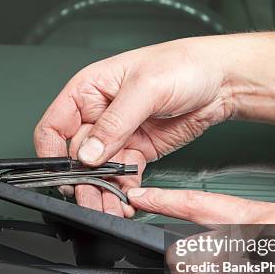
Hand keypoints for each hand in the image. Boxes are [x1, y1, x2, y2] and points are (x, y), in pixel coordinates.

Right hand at [34, 38, 233, 216]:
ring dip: (102, 192)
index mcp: (88, 91)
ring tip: (110, 208)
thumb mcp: (145, 88)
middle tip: (91, 200)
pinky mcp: (137, 151)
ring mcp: (118, 135)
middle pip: (76, 157)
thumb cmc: (183, 65)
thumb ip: (114, 123)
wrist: (222, 80)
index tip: (62, 176)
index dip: (52, 153)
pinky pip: (122, 176)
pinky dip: (123, 191)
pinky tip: (126, 201)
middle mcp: (98, 115)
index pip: (54, 127)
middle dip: (83, 182)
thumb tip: (88, 154)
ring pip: (99, 172)